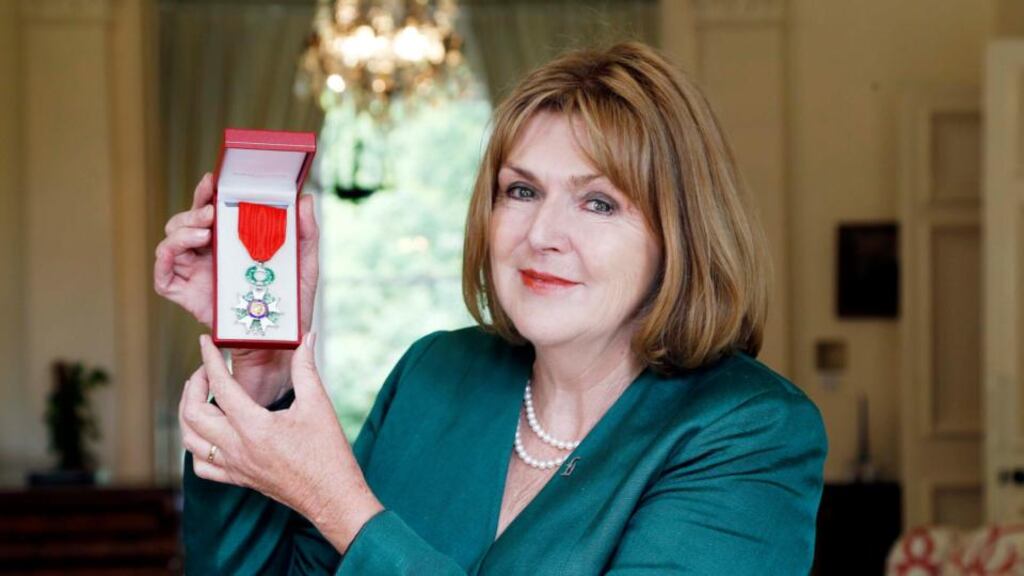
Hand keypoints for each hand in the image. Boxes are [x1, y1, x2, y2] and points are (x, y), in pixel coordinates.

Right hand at [154, 173, 321, 404]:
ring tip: (205, 231)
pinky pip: (162, 275)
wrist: (281, 344)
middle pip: (187, 222)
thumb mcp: (305, 264)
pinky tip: (182, 249)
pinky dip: (164, 257)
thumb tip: (305, 199)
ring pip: (171, 242)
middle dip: (194, 210)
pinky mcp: (185, 296)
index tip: (212, 179)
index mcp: (232, 242)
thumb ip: (306, 232)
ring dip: (182, 229)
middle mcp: (209, 254)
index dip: (207, 192)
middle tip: (211, 211)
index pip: (212, 209)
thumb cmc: (291, 304)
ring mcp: (194, 274)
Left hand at [179, 333, 382, 552]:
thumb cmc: (328, 453)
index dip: (209, 360)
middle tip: (206, 369)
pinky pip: (202, 466)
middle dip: (194, 385)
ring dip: (188, 413)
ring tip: (199, 395)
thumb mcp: (318, 405)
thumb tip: (307, 338)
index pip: (221, 387)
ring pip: (189, 440)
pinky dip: (196, 445)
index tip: (206, 342)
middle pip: (193, 414)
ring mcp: (235, 466)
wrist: (332, 496)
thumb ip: (306, 368)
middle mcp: (237, 448)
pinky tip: (208, 433)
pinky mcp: (239, 478)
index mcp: (255, 427)